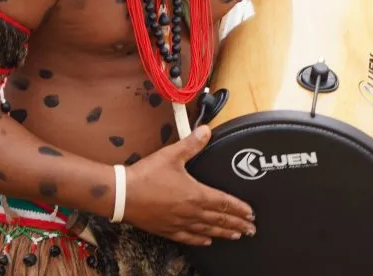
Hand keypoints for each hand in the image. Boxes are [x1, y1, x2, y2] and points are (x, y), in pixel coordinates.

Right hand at [123, 125, 255, 245]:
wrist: (121, 194)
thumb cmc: (146, 175)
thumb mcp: (172, 155)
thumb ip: (192, 143)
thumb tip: (206, 130)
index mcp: (195, 194)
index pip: (224, 203)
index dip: (239, 208)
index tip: (251, 213)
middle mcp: (190, 211)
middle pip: (219, 220)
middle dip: (237, 225)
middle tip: (251, 229)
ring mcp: (178, 222)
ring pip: (206, 230)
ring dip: (223, 233)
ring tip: (235, 236)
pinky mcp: (166, 229)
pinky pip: (187, 237)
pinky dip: (199, 240)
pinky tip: (206, 241)